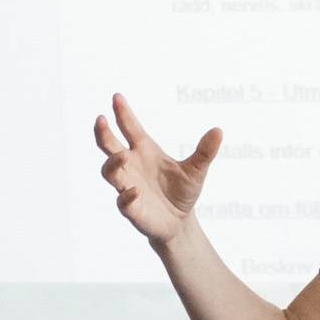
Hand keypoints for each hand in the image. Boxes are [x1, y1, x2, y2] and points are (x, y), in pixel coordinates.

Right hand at [92, 95, 221, 254]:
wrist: (179, 222)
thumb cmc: (182, 192)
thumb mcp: (197, 170)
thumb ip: (205, 152)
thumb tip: (218, 131)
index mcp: (144, 150)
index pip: (129, 128)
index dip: (123, 113)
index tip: (117, 97)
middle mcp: (131, 165)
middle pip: (108, 146)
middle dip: (103, 133)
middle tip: (100, 120)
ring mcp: (127, 185)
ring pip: (109, 171)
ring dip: (113, 164)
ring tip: (121, 157)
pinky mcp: (130, 207)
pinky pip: (122, 200)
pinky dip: (127, 196)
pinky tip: (135, 192)